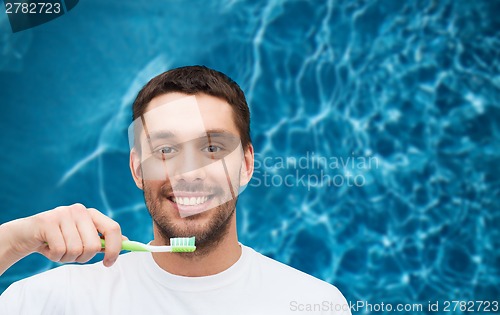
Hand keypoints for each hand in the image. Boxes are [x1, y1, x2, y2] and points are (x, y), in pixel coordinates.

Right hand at [2, 204, 122, 268]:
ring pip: (76, 250)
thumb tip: (127, 242)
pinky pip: (59, 250)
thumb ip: (103, 240)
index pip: (113, 229)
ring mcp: (63, 214)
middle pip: (93, 245)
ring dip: (66, 258)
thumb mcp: (82, 238)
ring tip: (57, 250)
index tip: (109, 263)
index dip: (115, 248)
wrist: (26, 235)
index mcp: (91, 214)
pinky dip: (53, 256)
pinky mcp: (47, 222)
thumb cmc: (58, 239)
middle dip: (83, 258)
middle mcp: (79, 210)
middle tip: (72, 255)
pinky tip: (47, 248)